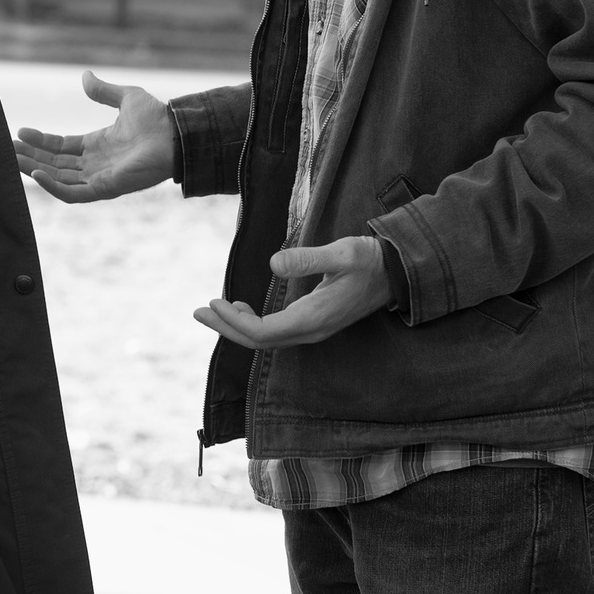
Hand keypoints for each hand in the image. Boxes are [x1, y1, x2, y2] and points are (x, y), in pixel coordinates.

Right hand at [12, 71, 175, 202]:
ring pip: (58, 178)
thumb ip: (103, 91)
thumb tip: (85, 77)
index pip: (60, 147)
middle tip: (6, 148)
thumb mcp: (125, 98)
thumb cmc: (156, 118)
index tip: (19, 131)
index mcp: (97, 145)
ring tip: (12, 159)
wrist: (176, 134)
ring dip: (34, 170)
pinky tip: (36, 174)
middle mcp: (95, 164)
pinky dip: (53, 186)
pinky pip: (73, 193)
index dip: (40, 140)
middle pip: (54, 164)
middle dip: (29, 156)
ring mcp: (98, 178)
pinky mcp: (104, 189)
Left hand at [194, 235, 392, 347]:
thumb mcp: (341, 253)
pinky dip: (253, 324)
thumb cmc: (369, 260)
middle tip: (197, 313)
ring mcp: (313, 330)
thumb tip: (274, 263)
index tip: (213, 303)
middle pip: (260, 341)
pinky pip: (277, 332)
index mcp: (314, 318)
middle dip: (226, 328)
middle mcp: (311, 331)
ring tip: (211, 310)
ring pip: (267, 339)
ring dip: (236, 327)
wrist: (397, 272)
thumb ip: (308, 259)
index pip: (265, 332)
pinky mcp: (314, 323)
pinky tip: (241, 308)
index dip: (236, 323)